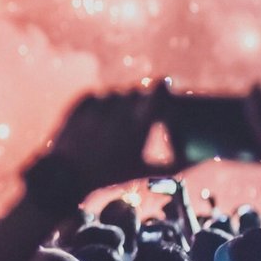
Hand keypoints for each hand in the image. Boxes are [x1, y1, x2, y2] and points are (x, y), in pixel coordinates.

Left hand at [45, 88, 173, 199]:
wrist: (67, 176)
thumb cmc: (110, 176)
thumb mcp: (142, 172)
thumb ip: (171, 166)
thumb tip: (193, 160)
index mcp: (137, 130)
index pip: (157, 94)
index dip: (162, 86)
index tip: (165, 84)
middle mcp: (118, 116)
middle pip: (134, 91)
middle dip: (137, 98)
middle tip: (136, 110)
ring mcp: (96, 110)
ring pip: (113, 93)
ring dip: (117, 101)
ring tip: (115, 119)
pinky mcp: (78, 106)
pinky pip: (94, 95)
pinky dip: (97, 104)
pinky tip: (98, 119)